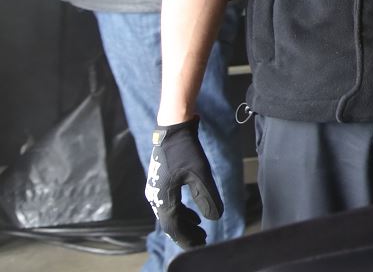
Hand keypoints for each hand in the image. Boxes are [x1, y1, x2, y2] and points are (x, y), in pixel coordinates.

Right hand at [144, 117, 222, 248]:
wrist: (173, 130)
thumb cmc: (186, 151)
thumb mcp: (201, 174)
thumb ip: (207, 197)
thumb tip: (215, 218)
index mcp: (162, 198)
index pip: (173, 227)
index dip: (187, 238)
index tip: (200, 244)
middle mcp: (155, 198)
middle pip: (171, 223)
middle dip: (187, 233)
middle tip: (203, 240)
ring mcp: (156, 191)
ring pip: (170, 214)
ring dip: (185, 223)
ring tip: (200, 230)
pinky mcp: (160, 183)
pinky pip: (169, 205)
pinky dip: (181, 212)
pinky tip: (194, 214)